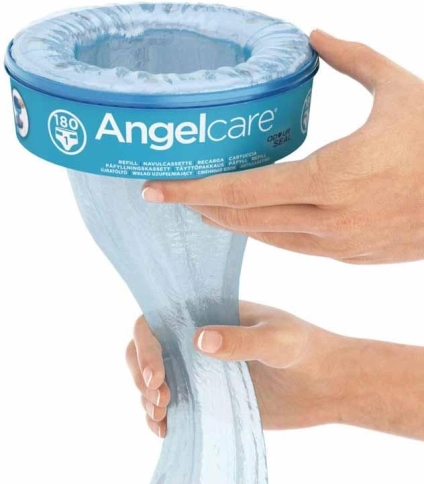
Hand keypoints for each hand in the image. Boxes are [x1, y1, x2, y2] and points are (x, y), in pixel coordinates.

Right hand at [126, 302, 342, 437]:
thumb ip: (242, 340)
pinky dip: (159, 418)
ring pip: (153, 380)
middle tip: (160, 399)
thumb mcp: (278, 339)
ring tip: (162, 416)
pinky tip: (165, 430)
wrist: (327, 384)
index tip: (158, 376)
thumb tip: (198, 340)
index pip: (158, 318)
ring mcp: (200, 371)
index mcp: (208, 313)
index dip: (146, 345)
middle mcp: (197, 340)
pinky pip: (172, 406)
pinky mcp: (208, 399)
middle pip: (146, 350)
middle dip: (141, 374)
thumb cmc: (306, 349)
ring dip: (146, 398)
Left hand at [141, 30, 423, 263]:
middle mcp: (327, 219)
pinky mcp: (349, 256)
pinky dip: (267, 234)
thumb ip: (352, 60)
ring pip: (266, 239)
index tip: (155, 191)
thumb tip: (314, 37)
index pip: (242, 191)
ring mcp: (337, 244)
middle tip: (171, 196)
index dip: (193, 191)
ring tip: (206, 210)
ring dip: (232, 225)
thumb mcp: (398, 90)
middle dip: (203, 209)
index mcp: (331, 175)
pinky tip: (255, 223)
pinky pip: (294, 247)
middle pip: (244, 220)